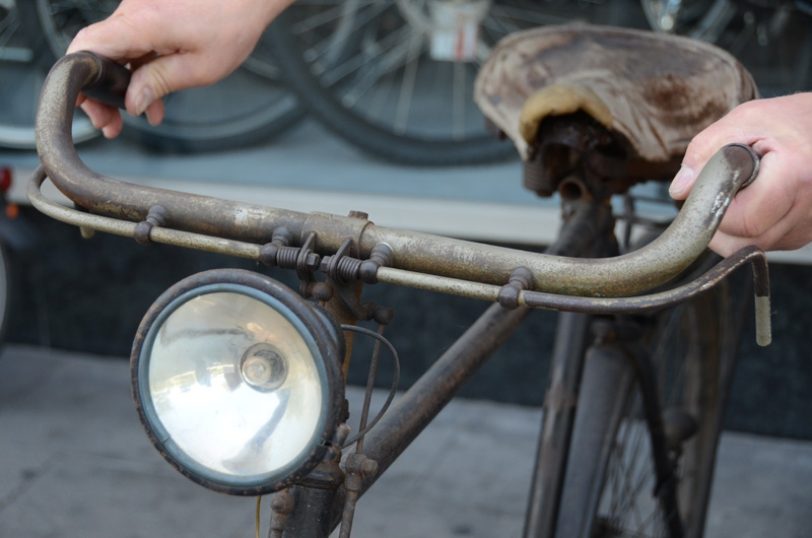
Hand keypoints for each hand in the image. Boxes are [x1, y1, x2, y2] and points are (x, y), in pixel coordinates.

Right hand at [66, 0, 291, 137]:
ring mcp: (140, 12)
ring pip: (116, 54)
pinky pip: (134, 46)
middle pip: (97, 55)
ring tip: (134, 116)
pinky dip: (137, 71)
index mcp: (141, 24)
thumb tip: (132, 101)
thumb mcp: (200, 67)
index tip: (86, 107)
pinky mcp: (150, 15)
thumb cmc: (232, 24)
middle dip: (99, 93)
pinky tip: (151, 98)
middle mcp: (133, 13)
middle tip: (110, 123)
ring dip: (121, 86)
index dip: (78, 80)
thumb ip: (160, 83)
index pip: (87, 48)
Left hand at [669, 92, 811, 255]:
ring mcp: (808, 227)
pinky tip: (754, 201)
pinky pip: (764, 243)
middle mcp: (808, 209)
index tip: (711, 191)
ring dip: (731, 227)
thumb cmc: (787, 121)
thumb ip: (705, 151)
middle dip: (717, 224)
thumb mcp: (743, 121)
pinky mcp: (803, 235)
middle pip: (744, 243)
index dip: (716, 211)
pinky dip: (748, 228)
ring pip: (750, 247)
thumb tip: (681, 189)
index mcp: (795, 177)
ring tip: (739, 193)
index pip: (743, 222)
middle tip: (718, 194)